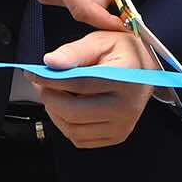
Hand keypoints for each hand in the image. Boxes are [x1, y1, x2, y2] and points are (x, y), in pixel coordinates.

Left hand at [26, 26, 156, 147]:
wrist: (149, 70)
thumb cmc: (124, 52)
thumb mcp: (101, 41)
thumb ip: (75, 51)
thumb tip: (50, 62)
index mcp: (126, 77)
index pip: (80, 84)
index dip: (51, 80)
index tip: (33, 74)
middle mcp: (127, 106)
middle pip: (74, 112)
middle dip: (50, 98)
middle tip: (41, 85)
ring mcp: (123, 125)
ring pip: (74, 129)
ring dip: (55, 113)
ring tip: (54, 95)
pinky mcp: (117, 136)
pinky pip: (81, 140)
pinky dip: (66, 126)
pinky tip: (68, 108)